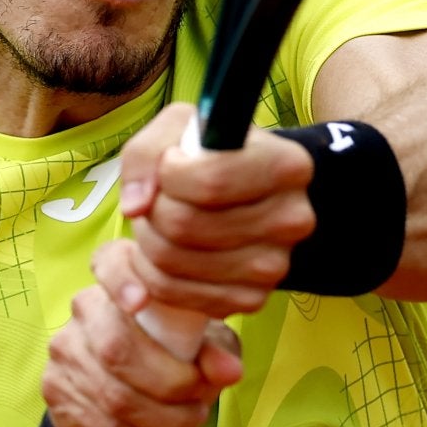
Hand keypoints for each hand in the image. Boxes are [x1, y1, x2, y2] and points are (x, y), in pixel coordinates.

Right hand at [41, 239, 242, 426]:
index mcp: (118, 278)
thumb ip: (216, 351)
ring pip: (112, 395)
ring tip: (191, 425)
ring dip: (163, 422)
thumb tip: (227, 370)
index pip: (110, 263)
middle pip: (117, 348)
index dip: (121, 280)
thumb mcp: (200, 344)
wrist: (125, 389)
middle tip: (200, 402)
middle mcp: (84, 307)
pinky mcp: (55, 388)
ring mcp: (65, 348)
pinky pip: (102, 424)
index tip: (141, 302)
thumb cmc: (172, 351)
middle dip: (169, 385)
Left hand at [117, 102, 316, 316]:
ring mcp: (274, 267)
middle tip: (158, 197)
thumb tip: (135, 206)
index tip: (171, 164)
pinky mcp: (250, 299)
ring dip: (147, 239)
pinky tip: (165, 248)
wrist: (237, 194)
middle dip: (152, 209)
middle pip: (184, 225)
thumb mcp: (178, 127)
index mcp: (286, 166)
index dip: (170, 174)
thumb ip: (147, 152)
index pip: (210, 182)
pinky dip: (151, 272)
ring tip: (160, 220)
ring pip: (172, 261)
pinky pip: (174, 292)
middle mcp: (291, 220)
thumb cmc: (207, 153)